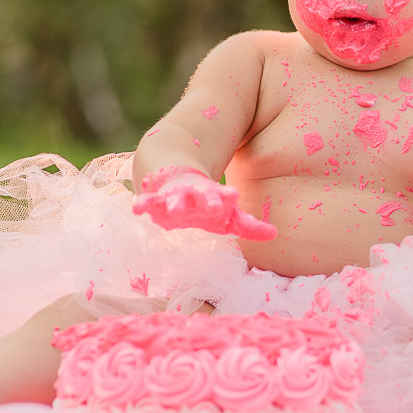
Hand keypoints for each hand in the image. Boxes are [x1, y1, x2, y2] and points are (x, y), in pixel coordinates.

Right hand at [133, 168, 276, 240]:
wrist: (177, 178)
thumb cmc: (207, 204)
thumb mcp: (228, 216)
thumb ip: (248, 226)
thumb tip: (275, 234)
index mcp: (215, 197)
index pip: (224, 196)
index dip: (228, 196)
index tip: (235, 195)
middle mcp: (196, 195)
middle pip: (202, 196)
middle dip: (207, 199)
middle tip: (213, 204)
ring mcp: (175, 195)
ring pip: (175, 198)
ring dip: (175, 202)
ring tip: (174, 208)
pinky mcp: (156, 199)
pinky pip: (148, 201)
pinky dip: (142, 204)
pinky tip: (137, 209)